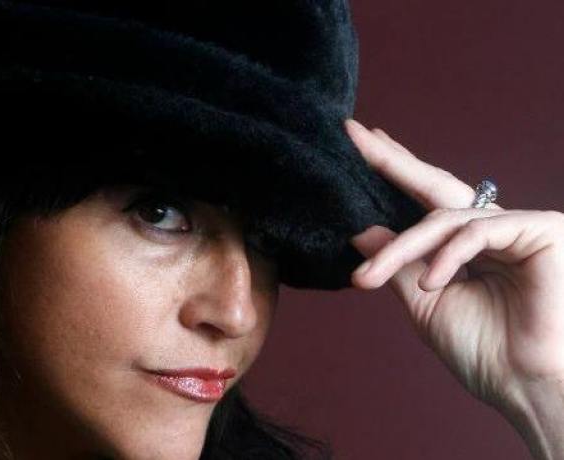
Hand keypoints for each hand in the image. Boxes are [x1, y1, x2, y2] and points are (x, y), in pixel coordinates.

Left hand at [344, 118, 563, 412]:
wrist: (526, 387)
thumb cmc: (484, 352)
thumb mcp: (424, 301)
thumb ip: (397, 263)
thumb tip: (361, 231)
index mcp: (468, 246)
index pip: (425, 201)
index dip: (394, 171)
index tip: (356, 145)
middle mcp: (493, 229)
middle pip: (435, 186)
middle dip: (392, 161)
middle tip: (353, 136)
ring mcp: (518, 227)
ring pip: (442, 220)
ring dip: (400, 249)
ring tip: (369, 278)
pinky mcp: (540, 231)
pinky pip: (476, 232)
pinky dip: (446, 257)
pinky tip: (430, 282)